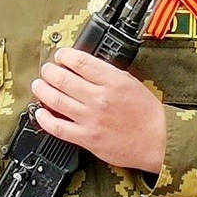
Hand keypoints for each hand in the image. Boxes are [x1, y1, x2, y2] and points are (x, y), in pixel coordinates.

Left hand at [30, 48, 168, 173]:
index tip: (60, 56)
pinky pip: (58, 127)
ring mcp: (91, 119)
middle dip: (49, 71)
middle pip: (63, 78)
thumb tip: (83, 66)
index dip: (64, 56)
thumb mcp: (130, 82)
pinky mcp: (87, 138)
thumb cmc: (147, 113)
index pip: (79, 61)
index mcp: (112, 81)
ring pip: (56, 100)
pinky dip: (44, 118)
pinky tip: (40, 112)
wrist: (158, 140)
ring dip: (43, 90)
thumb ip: (107, 74)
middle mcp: (99, 98)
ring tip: (39, 85)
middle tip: (47, 70)